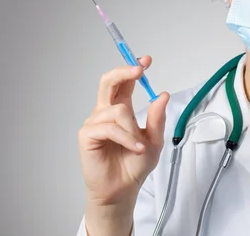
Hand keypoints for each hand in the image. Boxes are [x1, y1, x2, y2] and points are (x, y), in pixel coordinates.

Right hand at [78, 55, 168, 232]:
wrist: (122, 190)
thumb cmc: (134, 165)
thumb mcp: (154, 140)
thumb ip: (157, 118)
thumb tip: (162, 95)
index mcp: (121, 109)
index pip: (125, 83)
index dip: (133, 69)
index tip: (146, 60)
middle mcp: (106, 112)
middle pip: (108, 81)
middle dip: (124, 72)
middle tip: (139, 70)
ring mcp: (95, 122)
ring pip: (118, 109)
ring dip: (133, 128)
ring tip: (140, 146)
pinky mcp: (87, 135)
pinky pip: (109, 127)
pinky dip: (126, 137)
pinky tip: (135, 148)